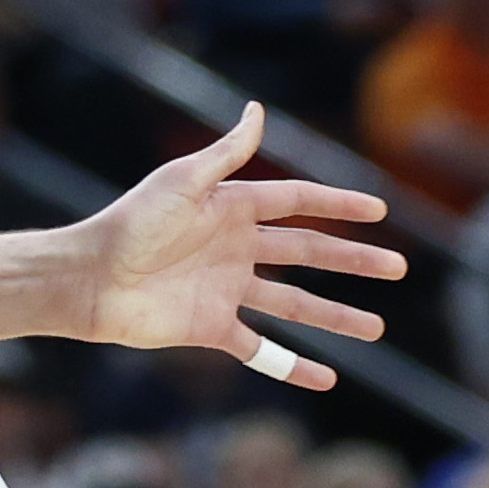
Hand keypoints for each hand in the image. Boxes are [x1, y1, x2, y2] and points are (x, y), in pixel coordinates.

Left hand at [74, 103, 405, 392]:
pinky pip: (262, 349)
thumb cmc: (131, 223)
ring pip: (294, 303)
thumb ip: (226, 153)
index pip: (296, 203)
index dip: (336, 205)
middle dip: (352, 261)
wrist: (89, 279)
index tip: (380, 210)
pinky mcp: (211, 326)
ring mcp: (226, 289)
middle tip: (398, 267)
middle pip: (307, 253)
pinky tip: (326, 377)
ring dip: (336, 316)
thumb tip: (259, 110)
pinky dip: (293, 365)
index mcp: (229, 208)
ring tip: (378, 328)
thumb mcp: (182, 181)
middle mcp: (234, 247)